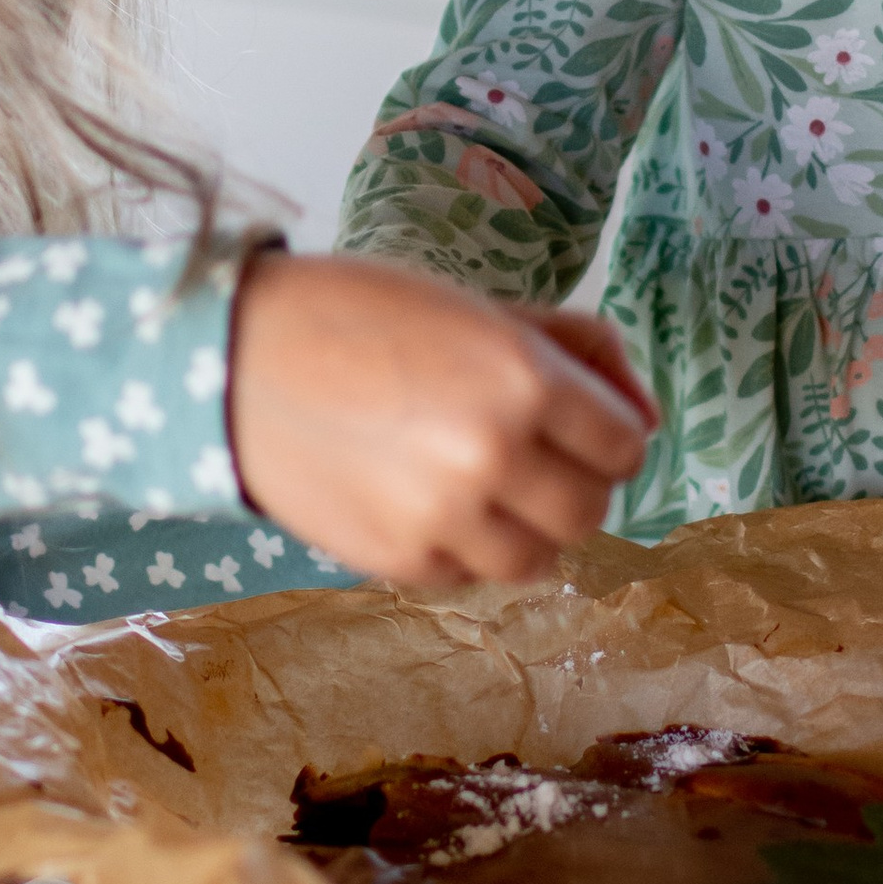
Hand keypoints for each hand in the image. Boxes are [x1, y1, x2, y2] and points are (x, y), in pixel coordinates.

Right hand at [226, 254, 654, 586]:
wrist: (235, 364)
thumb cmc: (360, 314)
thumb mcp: (479, 307)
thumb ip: (578, 353)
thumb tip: (647, 416)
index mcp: (522, 378)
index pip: (626, 444)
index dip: (608, 433)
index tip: (579, 424)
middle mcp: (493, 456)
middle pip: (590, 509)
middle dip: (576, 484)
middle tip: (535, 457)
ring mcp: (445, 518)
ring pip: (540, 558)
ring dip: (528, 528)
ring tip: (485, 488)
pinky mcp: (401, 561)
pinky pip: (472, 576)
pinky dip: (468, 548)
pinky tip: (431, 502)